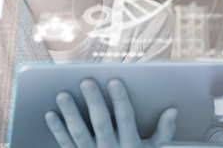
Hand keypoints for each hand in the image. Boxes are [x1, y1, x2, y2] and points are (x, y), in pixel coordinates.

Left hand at [45, 78, 176, 147]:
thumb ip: (163, 132)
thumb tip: (172, 111)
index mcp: (131, 145)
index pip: (126, 118)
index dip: (120, 100)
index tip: (114, 81)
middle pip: (101, 123)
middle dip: (93, 102)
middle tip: (85, 81)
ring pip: (79, 133)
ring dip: (70, 114)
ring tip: (62, 95)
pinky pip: (66, 145)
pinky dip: (57, 130)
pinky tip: (50, 115)